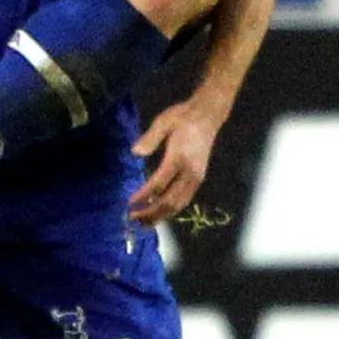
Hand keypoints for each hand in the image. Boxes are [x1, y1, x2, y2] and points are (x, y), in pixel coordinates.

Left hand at [128, 99, 223, 223]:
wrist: (208, 115)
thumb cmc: (182, 117)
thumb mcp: (163, 122)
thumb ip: (149, 139)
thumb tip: (135, 153)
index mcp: (179, 158)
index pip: (159, 184)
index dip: (143, 196)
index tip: (130, 203)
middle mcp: (190, 172)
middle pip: (169, 201)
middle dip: (151, 213)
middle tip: (133, 217)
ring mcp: (196, 177)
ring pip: (178, 205)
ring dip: (161, 216)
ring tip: (144, 222)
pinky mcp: (199, 179)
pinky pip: (184, 200)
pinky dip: (171, 210)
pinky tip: (159, 213)